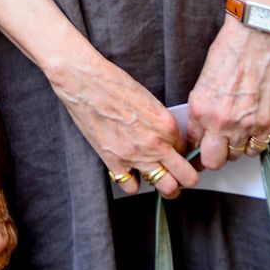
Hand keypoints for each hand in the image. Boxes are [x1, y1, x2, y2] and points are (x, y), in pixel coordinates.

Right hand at [52, 52, 198, 198]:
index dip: (181, 152)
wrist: (83, 81)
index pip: (186, 150)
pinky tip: (128, 170)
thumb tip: (164, 136)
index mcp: (166, 125)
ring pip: (167, 188)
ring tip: (157, 178)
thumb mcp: (147, 99)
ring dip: (165, 185)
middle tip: (178, 174)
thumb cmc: (111, 82)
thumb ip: (160, 122)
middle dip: (185, 178)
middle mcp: (156, 143)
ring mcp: (136, 155)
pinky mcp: (114, 161)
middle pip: (187, 177)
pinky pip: (132, 187)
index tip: (176, 153)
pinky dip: (131, 182)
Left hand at [186, 20, 269, 169]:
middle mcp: (219, 121)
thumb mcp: (204, 80)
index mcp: (199, 108)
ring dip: (234, 149)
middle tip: (215, 149)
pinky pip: (257, 149)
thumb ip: (203, 107)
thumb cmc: (229, 52)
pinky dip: (253, 145)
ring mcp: (244, 125)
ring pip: (236, 156)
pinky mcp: (265, 124)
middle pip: (212, 160)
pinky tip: (250, 134)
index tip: (200, 147)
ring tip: (235, 135)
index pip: (193, 143)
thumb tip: (202, 127)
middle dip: (212, 157)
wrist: (256, 38)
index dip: (196, 147)